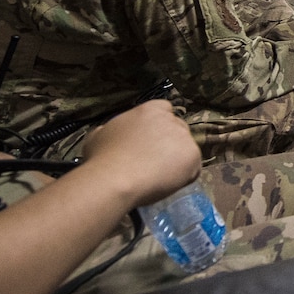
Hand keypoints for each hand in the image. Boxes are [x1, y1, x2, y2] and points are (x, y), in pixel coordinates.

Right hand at [78, 100, 200, 207]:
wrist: (116, 178)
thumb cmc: (103, 156)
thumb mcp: (98, 135)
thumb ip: (110, 130)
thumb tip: (108, 133)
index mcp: (150, 109)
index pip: (164, 110)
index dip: (159, 127)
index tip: (151, 142)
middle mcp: (171, 120)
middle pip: (178, 130)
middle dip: (170, 144)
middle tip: (155, 162)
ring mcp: (185, 138)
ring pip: (186, 150)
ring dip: (177, 161)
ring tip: (159, 177)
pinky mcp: (194, 157)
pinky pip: (193, 169)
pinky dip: (183, 177)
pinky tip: (167, 184)